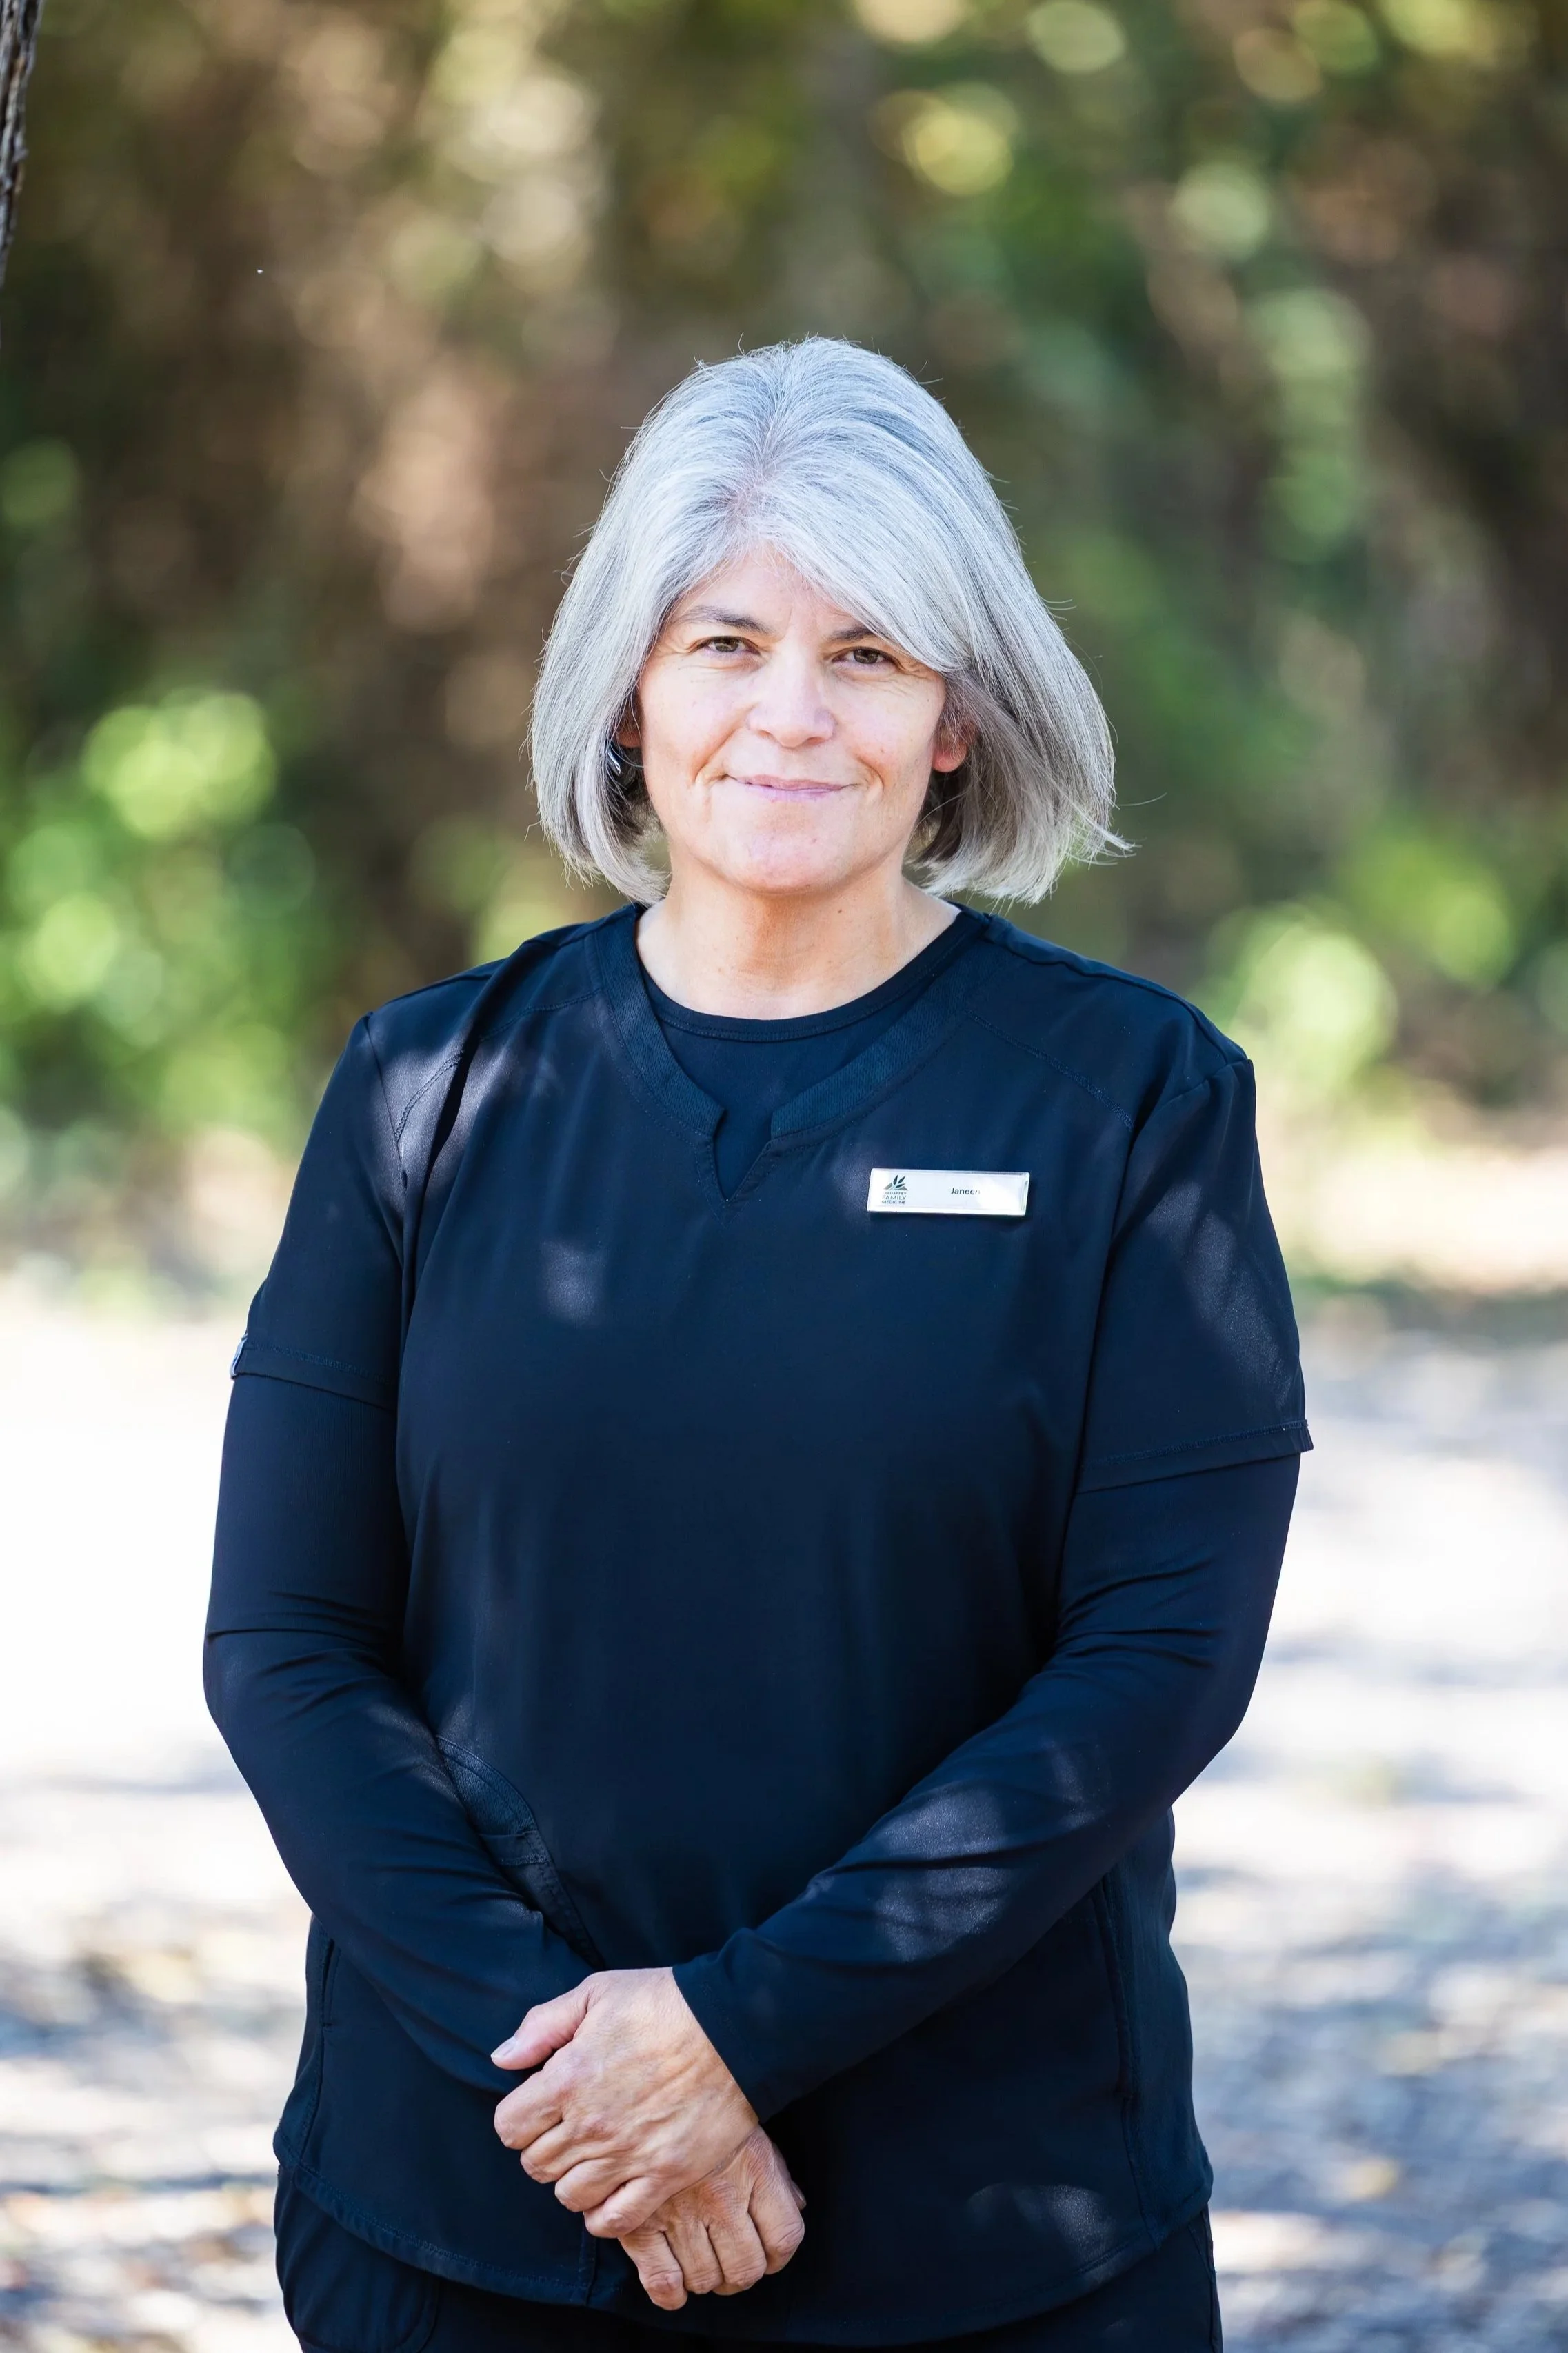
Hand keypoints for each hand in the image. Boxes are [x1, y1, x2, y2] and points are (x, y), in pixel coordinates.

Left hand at [492, 1967, 756, 2235]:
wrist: (734, 2027)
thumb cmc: (663, 2003)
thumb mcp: (596, 1993)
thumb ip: (542, 2026)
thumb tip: (502, 2058)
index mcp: (568, 2078)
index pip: (509, 2127)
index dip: (518, 2119)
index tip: (538, 2108)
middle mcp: (591, 2125)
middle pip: (535, 2165)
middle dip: (544, 2147)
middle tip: (568, 2129)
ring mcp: (628, 2155)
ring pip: (569, 2195)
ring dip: (572, 2179)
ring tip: (591, 2157)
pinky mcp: (664, 2175)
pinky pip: (615, 2220)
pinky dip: (603, 2215)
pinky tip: (609, 2192)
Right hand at [618, 2127, 805, 2310]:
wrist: (642, 2088)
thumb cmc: (702, 2111)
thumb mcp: (749, 2130)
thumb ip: (776, 2172)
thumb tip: (798, 2205)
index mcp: (753, 2169)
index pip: (784, 2237)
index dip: (778, 2256)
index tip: (766, 2255)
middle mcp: (721, 2195)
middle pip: (746, 2268)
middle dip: (741, 2274)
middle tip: (729, 2263)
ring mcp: (680, 2212)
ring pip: (706, 2279)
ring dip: (707, 2280)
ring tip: (700, 2262)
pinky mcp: (640, 2224)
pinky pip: (663, 2281)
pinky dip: (671, 2293)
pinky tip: (674, 2283)